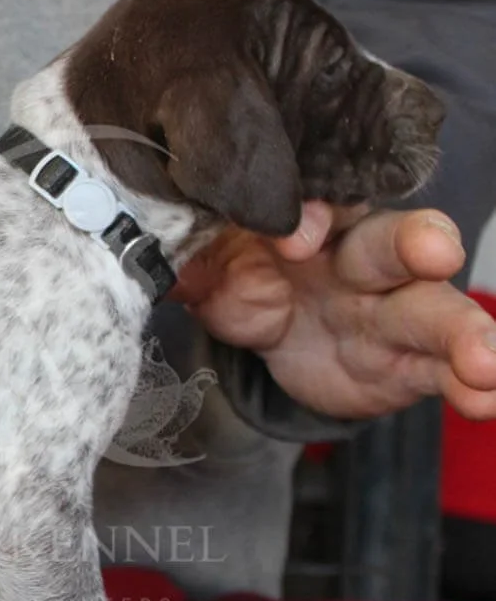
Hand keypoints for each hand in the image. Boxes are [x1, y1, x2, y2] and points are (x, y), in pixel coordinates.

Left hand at [176, 203, 495, 421]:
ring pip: (432, 310)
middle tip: (434, 251)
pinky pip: (440, 371)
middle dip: (416, 243)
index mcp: (310, 217)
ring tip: (484, 363)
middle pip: (393, 242)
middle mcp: (359, 256)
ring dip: (464, 332)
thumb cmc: (238, 272)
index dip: (315, 212)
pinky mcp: (402, 362)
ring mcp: (387, 310)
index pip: (323, 200)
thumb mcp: (203, 264)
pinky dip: (469, 385)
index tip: (294, 238)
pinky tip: (488, 400)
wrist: (258, 330)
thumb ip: (186, 254)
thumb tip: (138, 245)